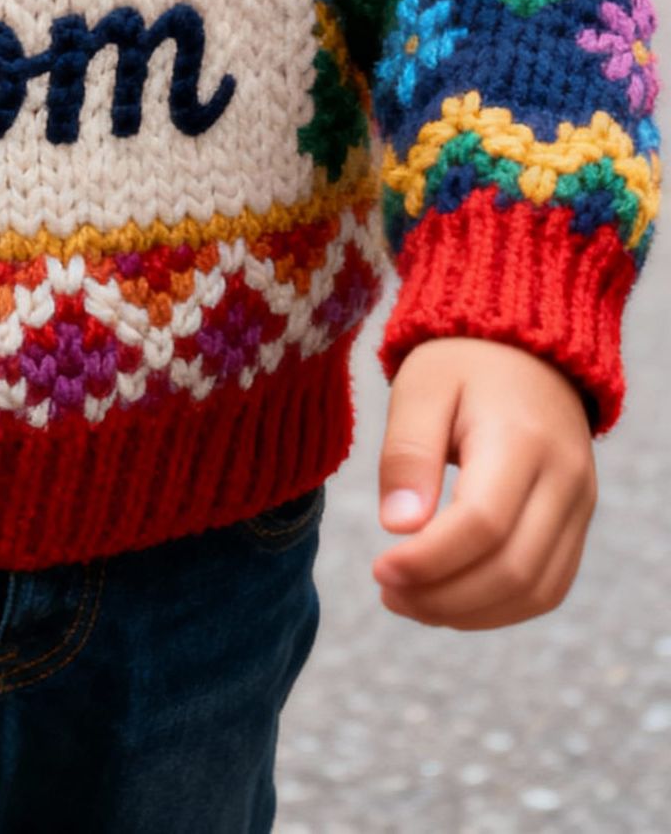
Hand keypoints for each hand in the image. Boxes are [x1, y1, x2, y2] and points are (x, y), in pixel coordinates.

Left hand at [374, 339, 596, 628]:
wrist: (524, 345)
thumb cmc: (462, 365)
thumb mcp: (420, 388)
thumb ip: (407, 453)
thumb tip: (398, 529)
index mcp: (520, 437)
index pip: (482, 524)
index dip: (429, 561)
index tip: (378, 569)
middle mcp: (563, 477)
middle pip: (512, 569)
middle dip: (443, 597)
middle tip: (388, 593)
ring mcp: (579, 503)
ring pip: (535, 591)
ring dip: (469, 613)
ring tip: (410, 601)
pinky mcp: (579, 522)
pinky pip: (548, 587)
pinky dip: (499, 609)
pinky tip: (449, 600)